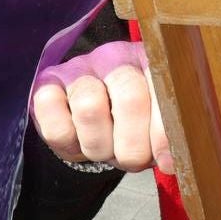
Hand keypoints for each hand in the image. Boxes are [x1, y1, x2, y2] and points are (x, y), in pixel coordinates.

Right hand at [31, 40, 171, 173]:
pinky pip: (51, 111)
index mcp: (152, 62)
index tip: (166, 162)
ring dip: (99, 146)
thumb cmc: (131, 123)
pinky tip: (76, 139)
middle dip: (132, 146)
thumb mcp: (155, 127)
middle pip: (130, 99)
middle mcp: (117, 57)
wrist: (89, 116)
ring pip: (90, 107)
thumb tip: (172, 162)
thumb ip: (168, 137)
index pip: (164, 90)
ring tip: (104, 150)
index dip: (164, 133)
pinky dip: (65, 139)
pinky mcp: (47, 81)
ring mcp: (81, 66)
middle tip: (130, 158)